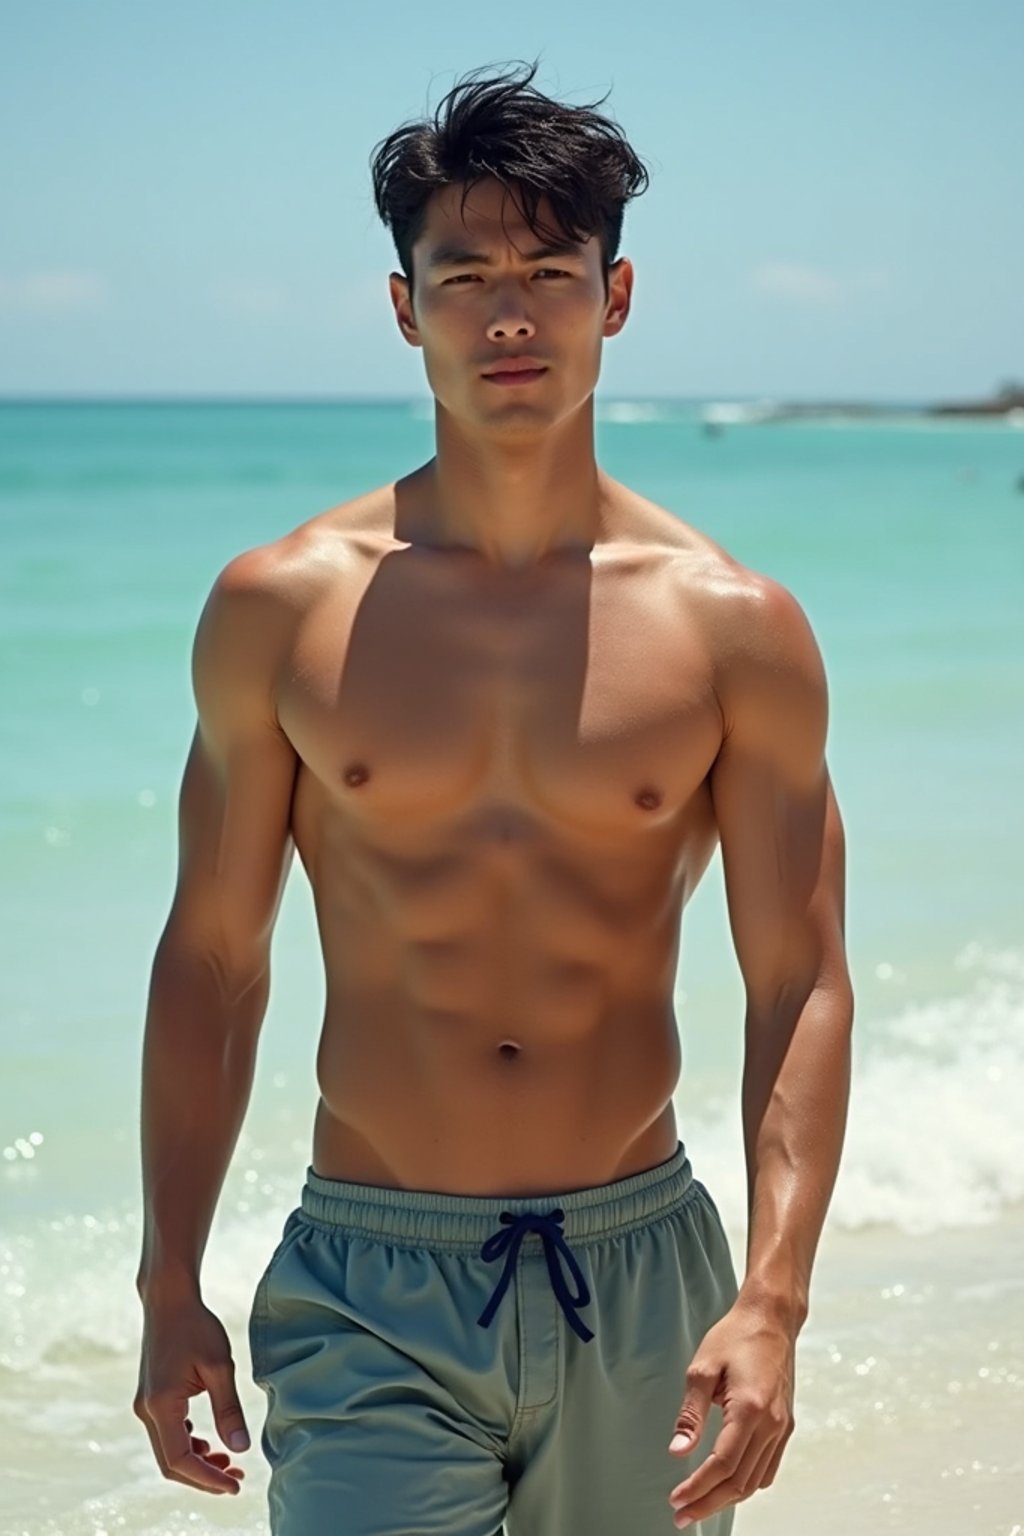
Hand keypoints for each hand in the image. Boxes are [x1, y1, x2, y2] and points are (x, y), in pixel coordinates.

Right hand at [133, 1295, 251, 1494]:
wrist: (169, 1300)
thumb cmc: (196, 1326)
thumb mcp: (220, 1366)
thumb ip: (229, 1409)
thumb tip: (241, 1448)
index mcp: (161, 1405)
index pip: (180, 1460)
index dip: (207, 1479)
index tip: (235, 1484)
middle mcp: (147, 1411)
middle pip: (171, 1463)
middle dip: (204, 1476)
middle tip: (237, 1479)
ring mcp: (146, 1406)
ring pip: (169, 1451)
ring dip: (197, 1462)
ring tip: (230, 1462)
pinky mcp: (152, 1399)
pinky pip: (168, 1434)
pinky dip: (189, 1445)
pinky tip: (211, 1444)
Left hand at [666, 1299, 795, 1527]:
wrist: (770, 1319)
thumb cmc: (734, 1337)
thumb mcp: (702, 1369)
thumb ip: (690, 1415)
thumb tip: (677, 1452)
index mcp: (750, 1409)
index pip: (722, 1464)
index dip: (697, 1487)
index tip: (676, 1501)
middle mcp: (771, 1424)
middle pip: (739, 1482)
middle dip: (709, 1503)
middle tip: (682, 1515)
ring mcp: (782, 1427)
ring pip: (755, 1480)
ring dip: (727, 1498)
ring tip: (699, 1504)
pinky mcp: (785, 1425)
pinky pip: (768, 1468)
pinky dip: (747, 1484)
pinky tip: (727, 1485)